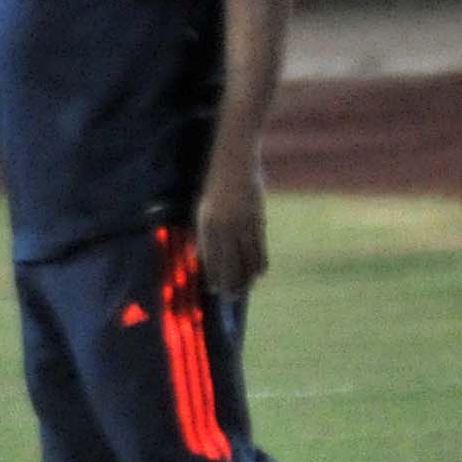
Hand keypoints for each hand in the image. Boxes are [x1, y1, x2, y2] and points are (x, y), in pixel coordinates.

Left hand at [195, 171, 267, 300]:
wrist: (234, 164)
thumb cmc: (215, 188)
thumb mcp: (202, 210)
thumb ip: (204, 233)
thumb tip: (202, 258)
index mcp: (207, 224)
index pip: (210, 258)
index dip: (212, 276)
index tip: (213, 289)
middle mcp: (224, 227)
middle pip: (228, 263)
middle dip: (229, 283)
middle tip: (230, 297)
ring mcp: (243, 224)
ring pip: (246, 259)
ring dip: (246, 278)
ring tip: (245, 289)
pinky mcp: (258, 221)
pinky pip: (260, 248)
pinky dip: (260, 264)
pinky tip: (259, 274)